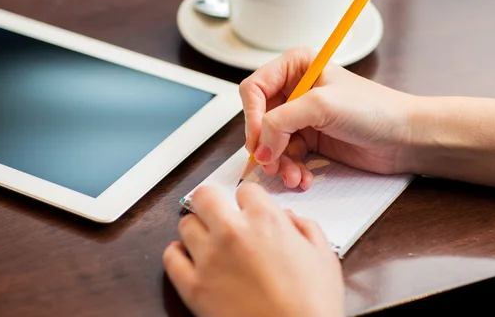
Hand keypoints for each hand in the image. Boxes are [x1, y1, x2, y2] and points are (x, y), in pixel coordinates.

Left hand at [163, 183, 343, 316]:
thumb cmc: (313, 305)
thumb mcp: (323, 257)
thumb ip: (305, 227)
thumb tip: (288, 218)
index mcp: (266, 220)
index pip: (245, 189)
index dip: (249, 201)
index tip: (249, 211)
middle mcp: (233, 232)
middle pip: (205, 195)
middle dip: (213, 202)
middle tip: (219, 215)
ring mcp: (209, 258)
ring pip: (186, 224)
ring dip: (198, 229)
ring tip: (209, 243)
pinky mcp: (193, 286)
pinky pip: (170, 257)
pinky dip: (177, 255)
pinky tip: (190, 259)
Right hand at [239, 47, 414, 189]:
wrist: (405, 138)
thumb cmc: (375, 109)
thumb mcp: (321, 106)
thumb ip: (281, 121)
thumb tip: (259, 147)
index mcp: (296, 67)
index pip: (254, 89)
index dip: (252, 116)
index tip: (258, 141)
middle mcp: (295, 89)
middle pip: (259, 119)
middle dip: (265, 145)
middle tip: (272, 164)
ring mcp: (301, 116)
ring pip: (270, 142)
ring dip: (279, 163)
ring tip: (292, 176)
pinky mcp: (309, 138)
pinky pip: (285, 156)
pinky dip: (291, 169)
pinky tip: (303, 178)